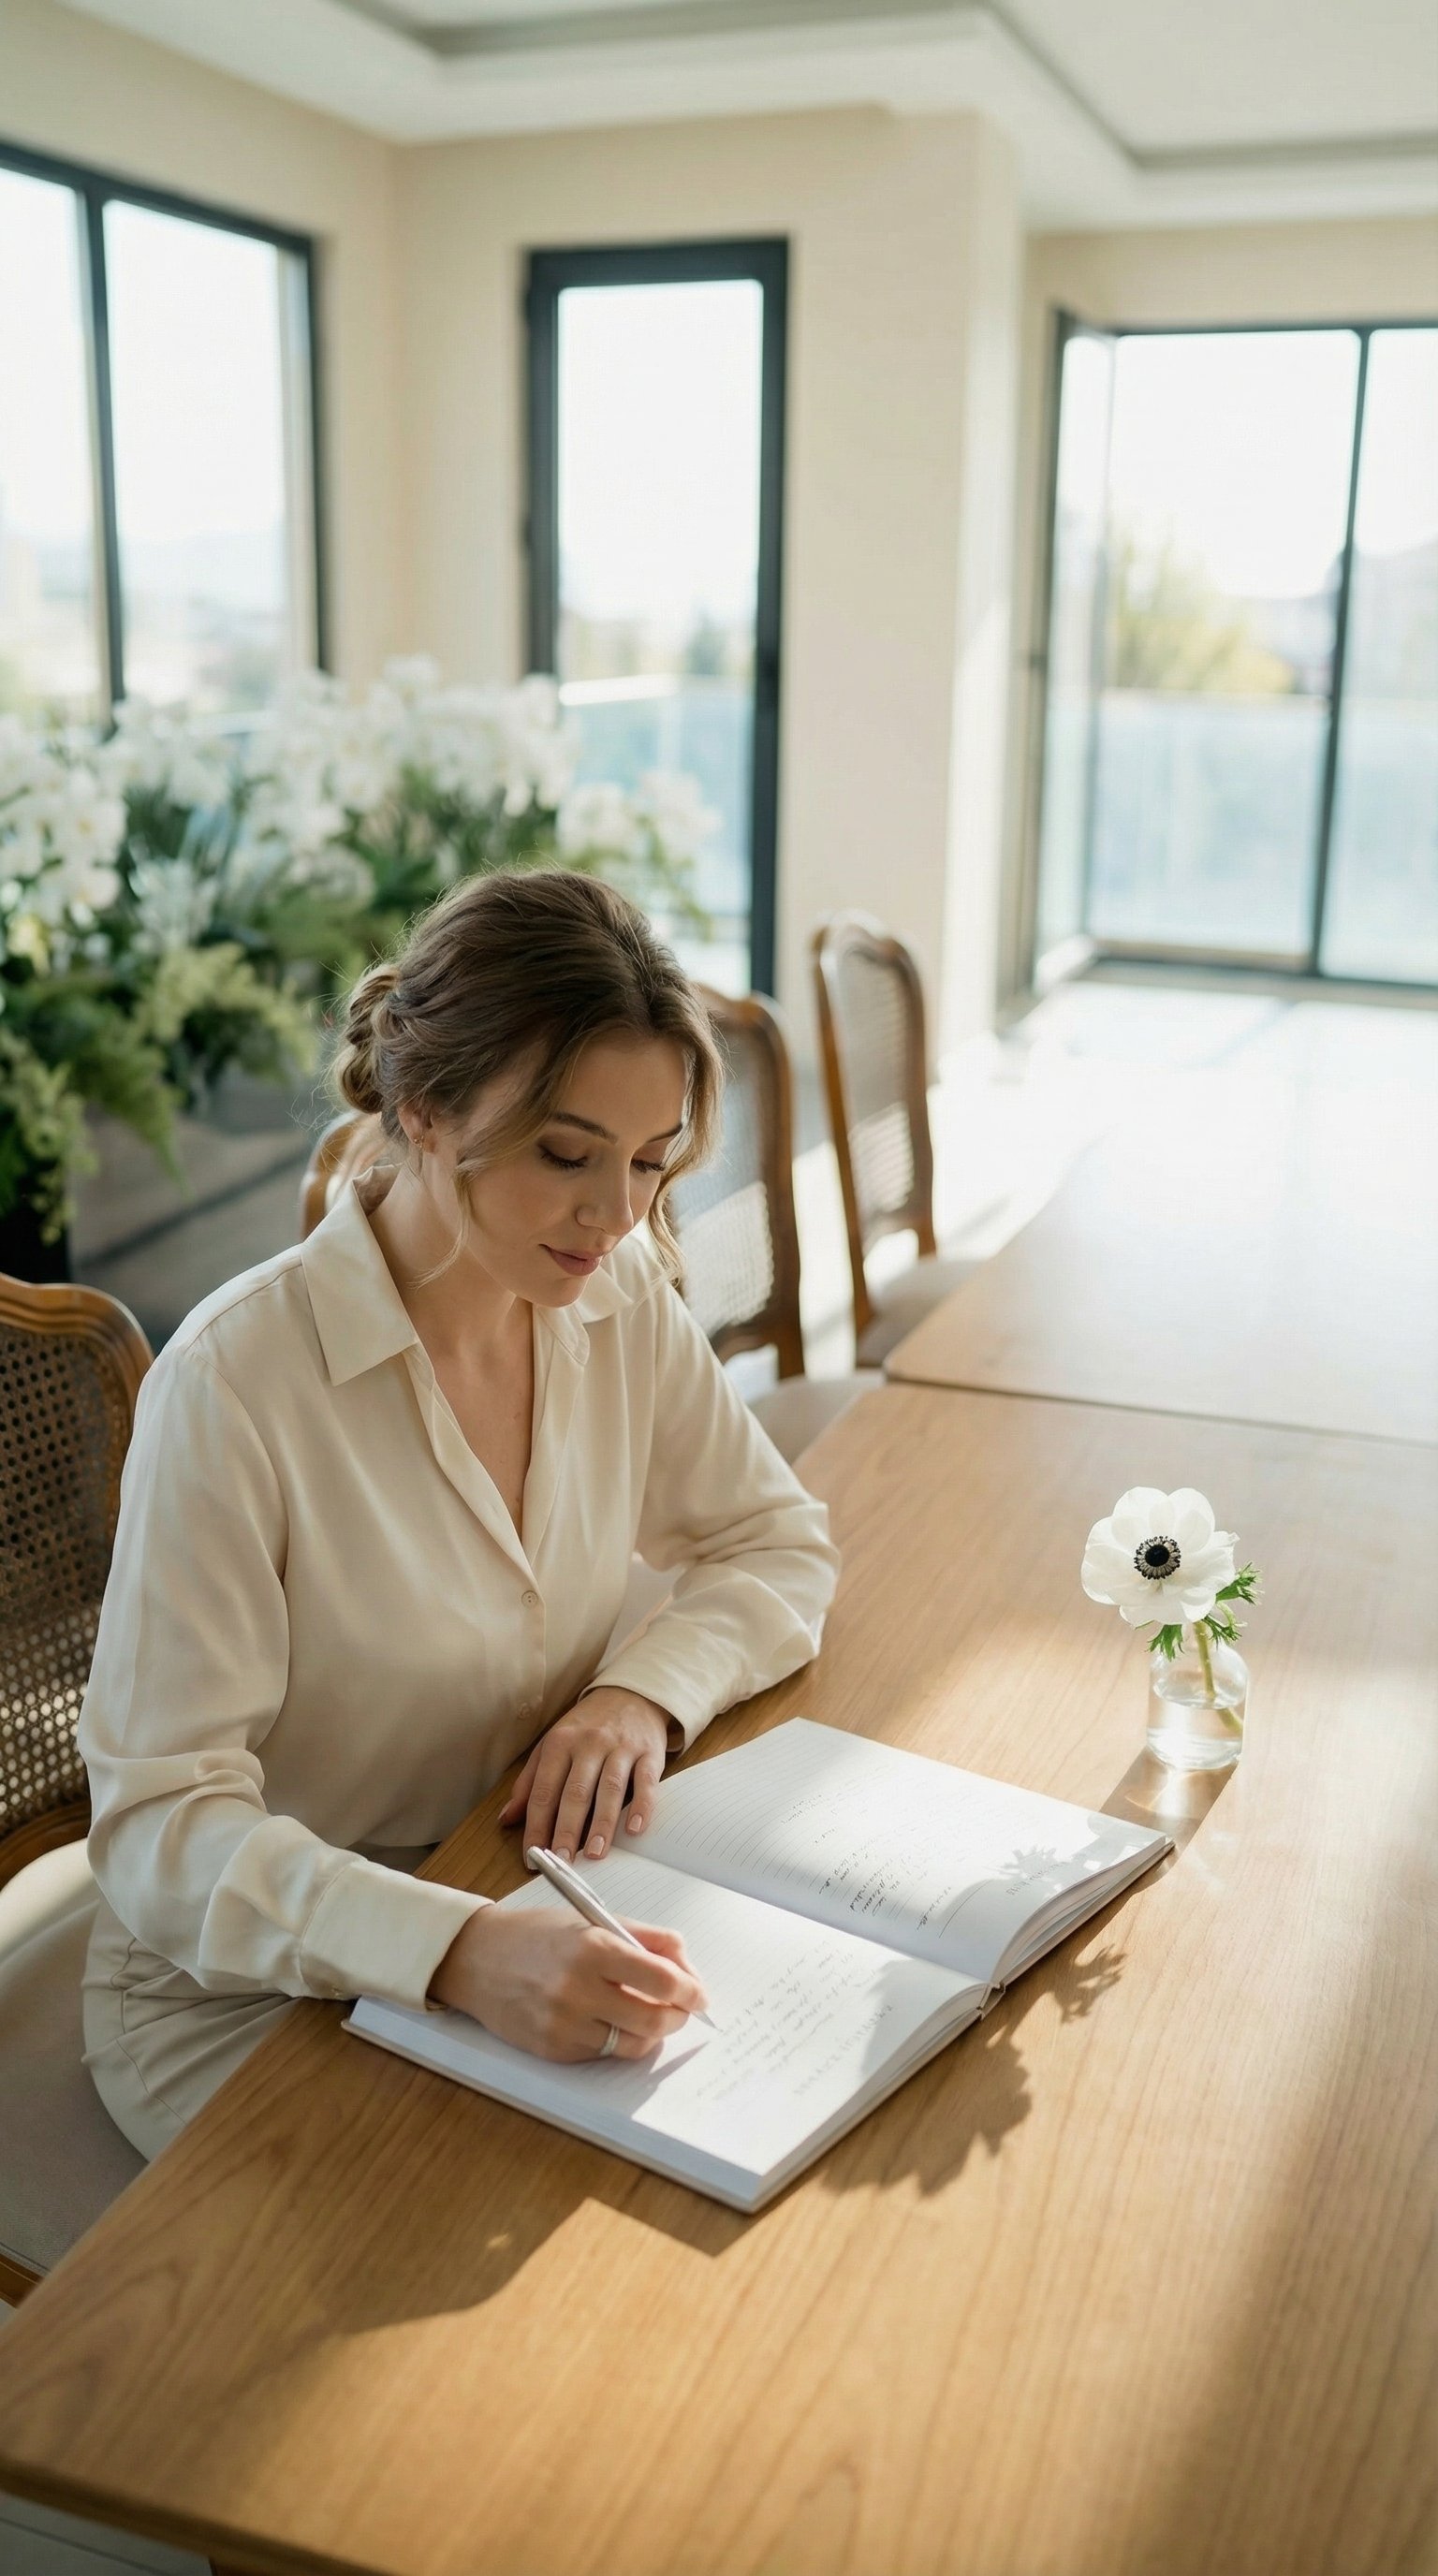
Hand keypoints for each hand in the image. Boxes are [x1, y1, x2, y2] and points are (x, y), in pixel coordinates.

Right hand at [428, 1900, 705, 2061]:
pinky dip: (616, 2040)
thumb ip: (645, 1938)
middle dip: (678, 2016)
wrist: (476, 1958)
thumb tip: (686, 1968)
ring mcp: (564, 2024)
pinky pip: (603, 2054)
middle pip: (655, 2019)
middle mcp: (579, 1989)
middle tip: (681, 2008)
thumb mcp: (591, 1920)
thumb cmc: (537, 1935)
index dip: (691, 1990)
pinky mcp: (553, 2049)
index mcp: (594, 1948)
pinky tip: (609, 2021)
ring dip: (651, 2033)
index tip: (699, 1994)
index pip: (663, 1980)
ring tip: (648, 2016)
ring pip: (633, 2044)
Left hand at [499, 1687, 671, 1860]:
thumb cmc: (586, 1727)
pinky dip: (641, 1806)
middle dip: (567, 1829)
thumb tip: (507, 1819)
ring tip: (595, 1854)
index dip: (537, 1826)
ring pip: (609, 1789)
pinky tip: (635, 1829)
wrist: (631, 1694)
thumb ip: (529, 1783)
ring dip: (601, 1824)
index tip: (533, 1856)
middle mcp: (589, 1744)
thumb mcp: (552, 1746)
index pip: (544, 1791)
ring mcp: (621, 1747)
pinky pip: (645, 1782)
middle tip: (563, 1861)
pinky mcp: (649, 1753)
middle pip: (575, 1792)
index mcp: (559, 1743)